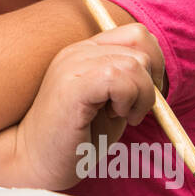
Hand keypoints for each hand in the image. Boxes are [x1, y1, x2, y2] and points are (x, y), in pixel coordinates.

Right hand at [14, 22, 165, 190]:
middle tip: (134, 109)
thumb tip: (159, 74)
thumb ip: (129, 82)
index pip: (136, 33)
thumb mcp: (109, 103)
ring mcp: (73, 65)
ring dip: (141, 96)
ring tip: (121, 116)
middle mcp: (78, 51)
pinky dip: (128, 101)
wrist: (35, 161)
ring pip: (135, 63)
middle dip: (151, 80)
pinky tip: (113, 117)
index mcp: (85, 52)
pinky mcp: (72, 85)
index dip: (154, 63)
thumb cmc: (74, 139)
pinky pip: (119, 79)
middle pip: (141, 42)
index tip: (143, 96)